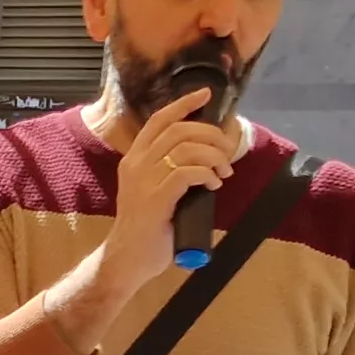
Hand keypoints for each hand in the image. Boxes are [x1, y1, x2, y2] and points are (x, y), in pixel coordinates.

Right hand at [94, 86, 234, 300]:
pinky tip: (214, 185)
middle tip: (227, 151)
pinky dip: (207, 174)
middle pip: (179, 130)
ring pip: (186, 148)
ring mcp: (144, 181)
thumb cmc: (146, 228)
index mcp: (134, 159)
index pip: (159, 120)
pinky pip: (187, 173)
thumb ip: (170, 170)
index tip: (206, 95)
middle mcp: (136, 165)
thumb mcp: (153, 190)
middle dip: (211, 134)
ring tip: (223, 171)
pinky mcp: (156, 199)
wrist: (127, 260)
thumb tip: (205, 155)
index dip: (184, 104)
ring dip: (213, 155)